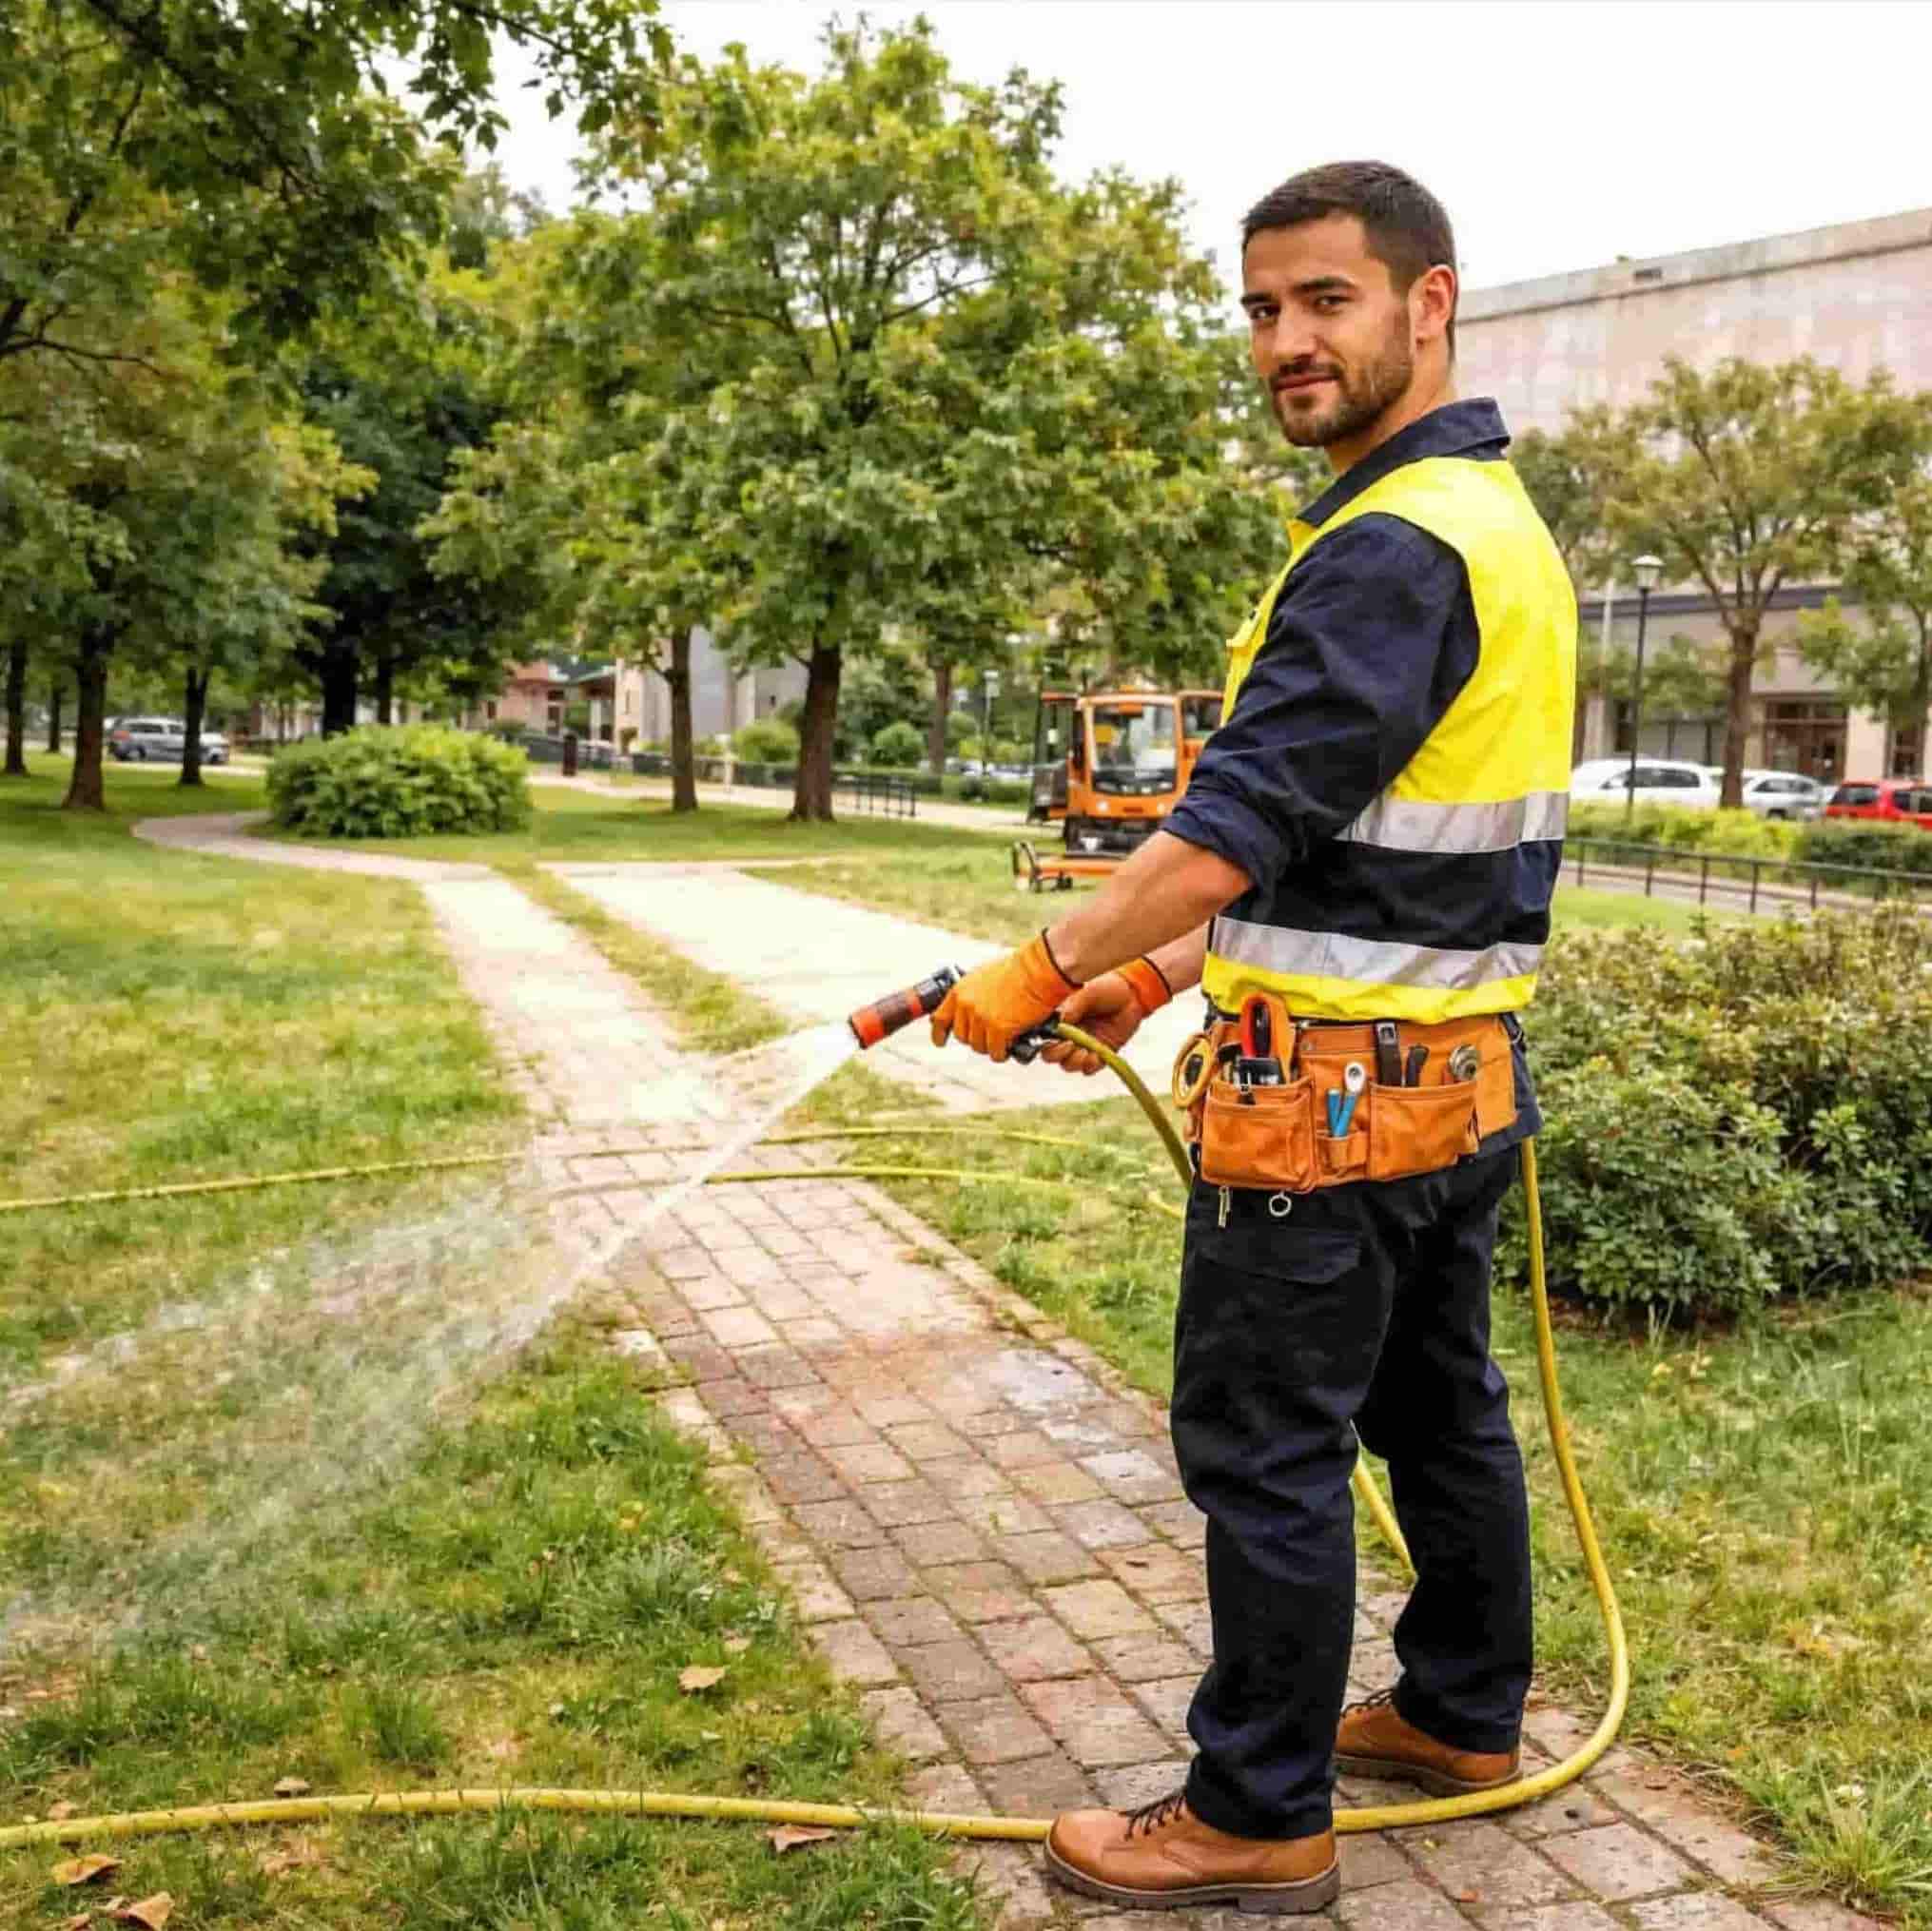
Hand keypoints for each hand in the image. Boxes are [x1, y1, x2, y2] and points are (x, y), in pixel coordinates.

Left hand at [930, 933, 1075, 1061]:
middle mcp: (966, 1005)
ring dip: (991, 1046)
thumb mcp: (985, 976)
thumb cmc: (1018, 969)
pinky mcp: (998, 1030)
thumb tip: (972, 1011)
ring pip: (979, 1047)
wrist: (1037, 970)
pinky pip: (995, 1052)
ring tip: (1005, 1038)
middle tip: (991, 1034)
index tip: (940, 1042)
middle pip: (962, 1037)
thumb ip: (973, 994)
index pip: (940, 1018)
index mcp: (960, 990)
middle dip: (976, 1038)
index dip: (939, 1033)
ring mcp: (981, 1018)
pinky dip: (1003, 1052)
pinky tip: (1011, 1045)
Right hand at [1040, 958, 1169, 1074]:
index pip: (1041, 1036)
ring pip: (1068, 1065)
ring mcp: (1084, 1045)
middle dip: (1057, 1054)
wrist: (1134, 995)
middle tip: (1069, 1045)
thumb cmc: (1108, 989)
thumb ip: (1074, 1005)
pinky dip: (1089, 1065)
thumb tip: (1062, 1020)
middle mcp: (1068, 1035)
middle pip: (1050, 1055)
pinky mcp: (1100, 1054)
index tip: (1052, 1037)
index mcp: (1060, 1019)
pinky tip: (1096, 1054)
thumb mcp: (1089, 992)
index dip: (1040, 1041)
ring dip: (1073, 1061)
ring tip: (1085, 1051)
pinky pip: (1089, 1068)